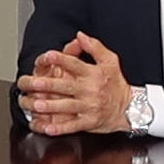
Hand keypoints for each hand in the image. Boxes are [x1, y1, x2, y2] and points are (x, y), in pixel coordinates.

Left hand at [16, 33, 134, 136]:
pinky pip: (73, 126)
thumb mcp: (110, 61)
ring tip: (36, 105)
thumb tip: (80, 35)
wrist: (130, 108)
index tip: (47, 56)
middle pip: (66, 86)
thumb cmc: (117, 83)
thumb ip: (95, 46)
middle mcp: (90, 90)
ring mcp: (89, 107)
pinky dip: (60, 128)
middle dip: (48, 85)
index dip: (61, 59)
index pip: (75, 64)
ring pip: (67, 106)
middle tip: (33, 83)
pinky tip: (48, 128)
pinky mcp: (89, 122)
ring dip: (50, 106)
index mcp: (93, 74)